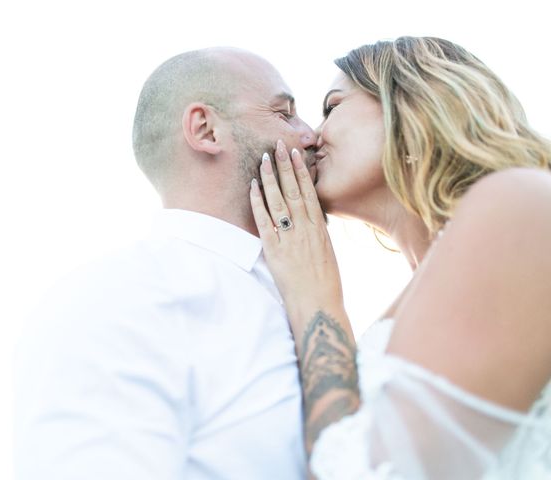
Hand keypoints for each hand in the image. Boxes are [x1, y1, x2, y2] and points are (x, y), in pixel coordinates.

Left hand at [249, 139, 344, 326]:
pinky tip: (253, 187)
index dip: (302, 171)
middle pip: (295, 191)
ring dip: (271, 178)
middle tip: (279, 144)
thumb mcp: (327, 254)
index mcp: (320, 229)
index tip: (296, 154)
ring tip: (264, 159)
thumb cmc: (325, 285)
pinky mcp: (276, 250)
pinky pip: (265, 221)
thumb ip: (317, 236)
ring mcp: (291, 238)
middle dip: (285, 167)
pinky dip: (258, 203)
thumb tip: (312, 222)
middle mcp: (306, 229)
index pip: (310, 192)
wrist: (319, 306)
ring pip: (279, 201)